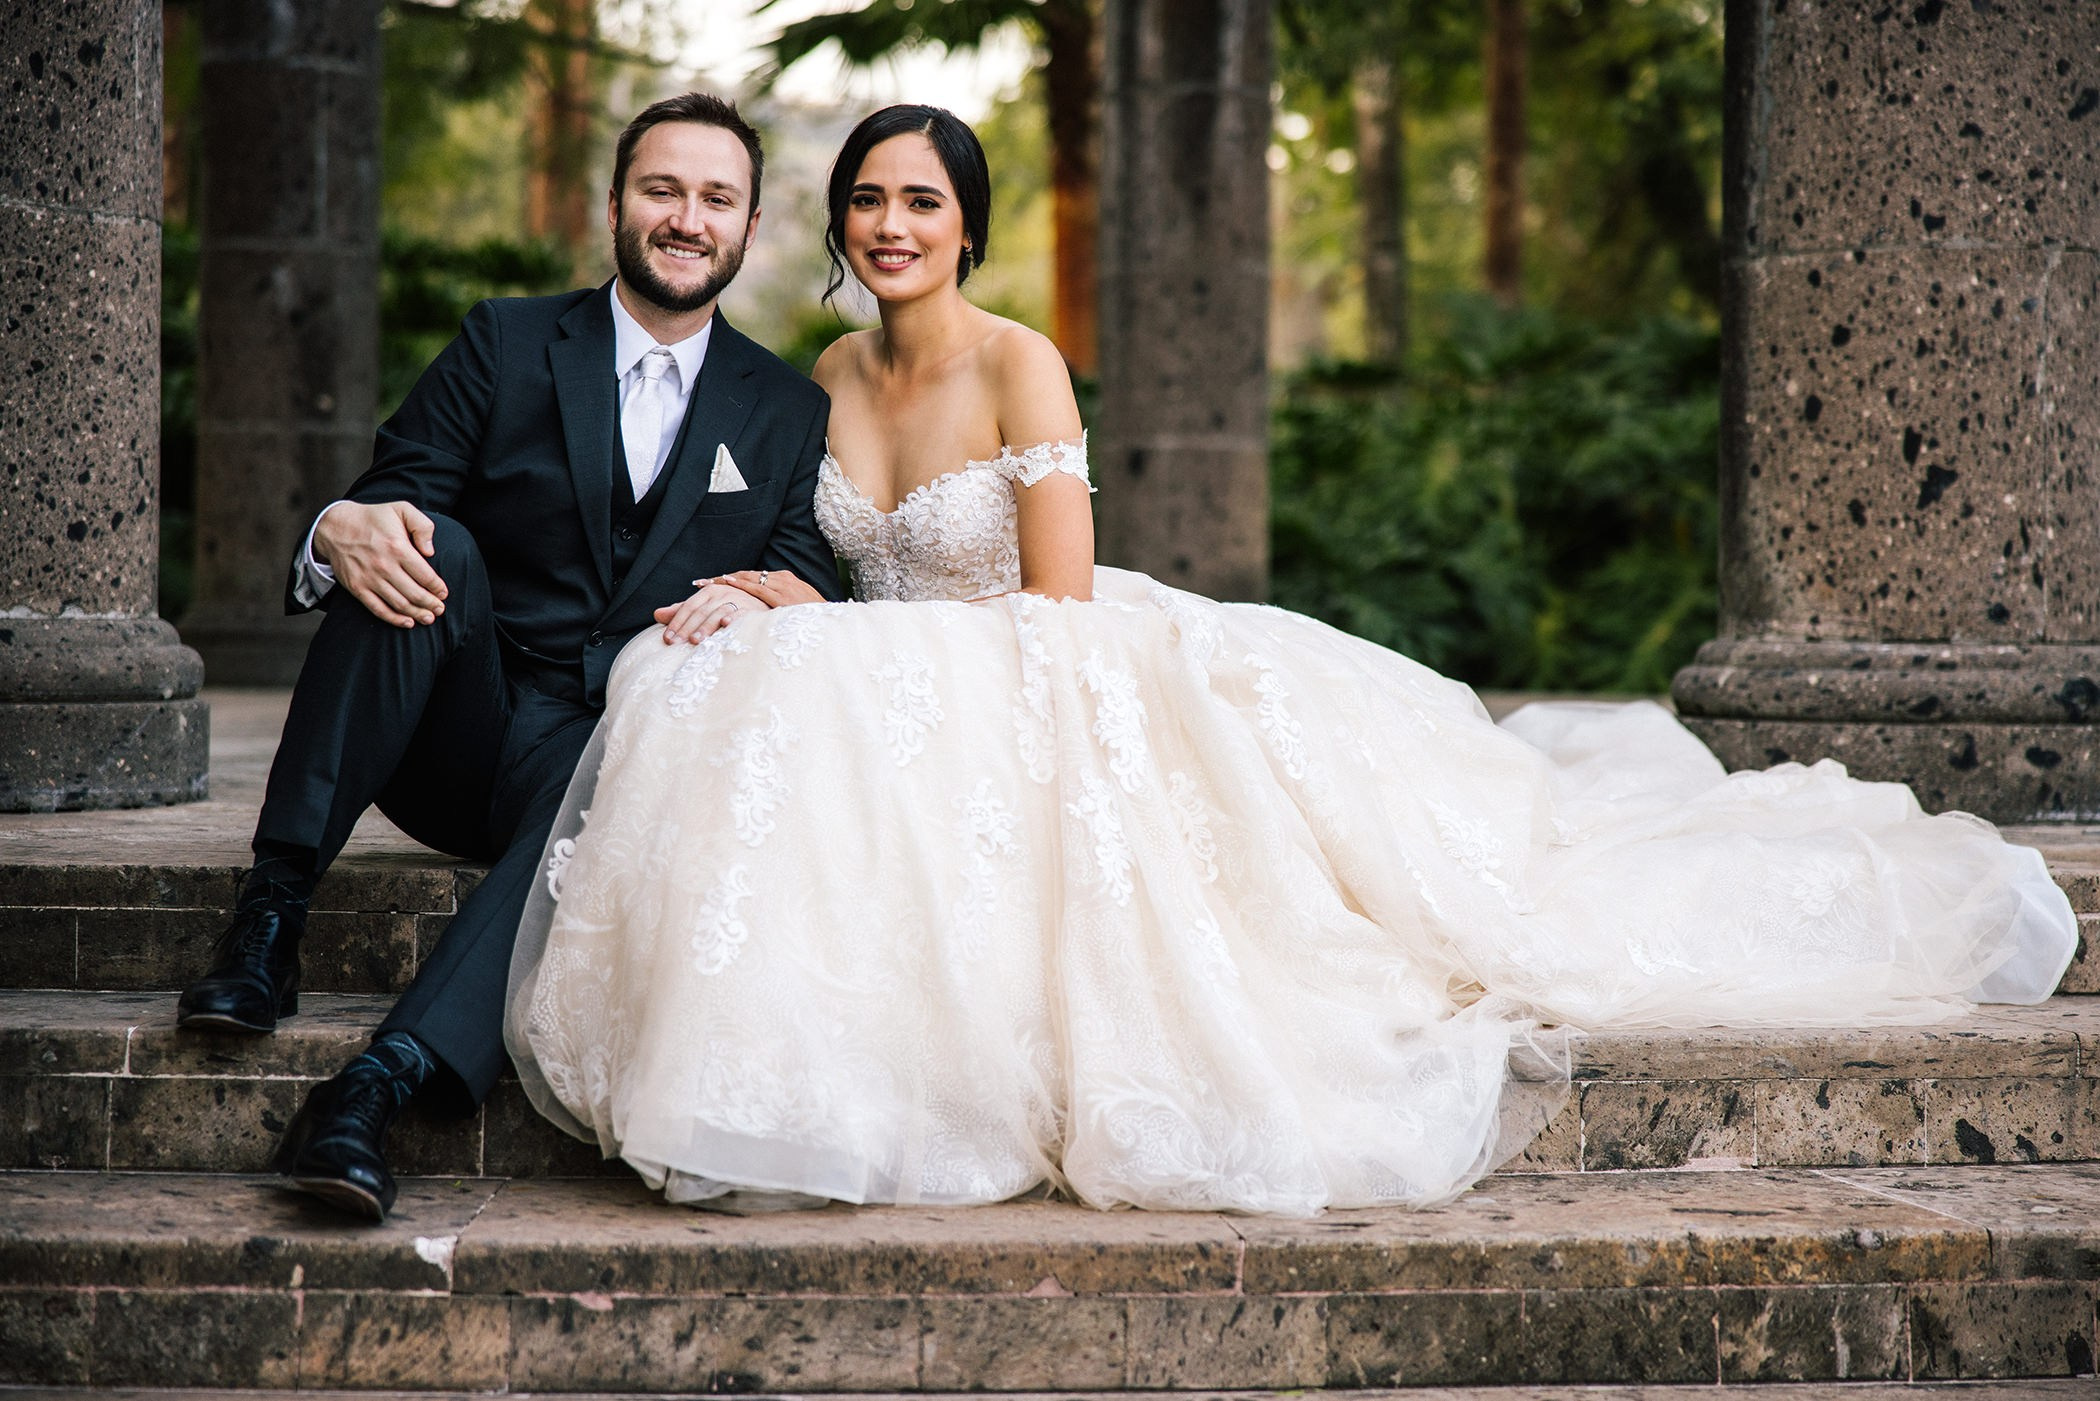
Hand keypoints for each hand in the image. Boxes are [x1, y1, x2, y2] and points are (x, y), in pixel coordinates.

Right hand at [313, 501, 447, 626]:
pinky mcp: (357, 587)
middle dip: (431, 604)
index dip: (437, 588)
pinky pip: (378, 609)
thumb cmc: (374, 518)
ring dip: (417, 614)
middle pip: (415, 593)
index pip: (425, 575)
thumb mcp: (401, 509)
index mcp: (398, 547)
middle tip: (440, 609)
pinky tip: (407, 622)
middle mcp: (384, 566)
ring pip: (399, 604)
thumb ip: (422, 526)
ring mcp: (369, 578)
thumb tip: (430, 551)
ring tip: (429, 618)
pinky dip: (394, 619)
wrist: (337, 526)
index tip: (444, 593)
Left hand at [653, 581, 766, 642]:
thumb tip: (656, 614)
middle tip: (675, 644)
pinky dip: (733, 619)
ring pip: (717, 614)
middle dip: (686, 628)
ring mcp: (736, 600)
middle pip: (700, 612)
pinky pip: (740, 614)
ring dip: (705, 627)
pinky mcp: (750, 609)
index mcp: (708, 591)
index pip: (688, 607)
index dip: (676, 622)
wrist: (761, 605)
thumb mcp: (705, 608)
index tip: (667, 639)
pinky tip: (725, 626)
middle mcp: (721, 593)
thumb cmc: (729, 608)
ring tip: (695, 641)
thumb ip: (682, 612)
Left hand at [708, 569, 827, 607]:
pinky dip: (740, 584)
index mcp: (784, 580)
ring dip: (725, 580)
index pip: (752, 577)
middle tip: (700, 582)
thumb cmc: (814, 619)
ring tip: (705, 583)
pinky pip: (757, 588)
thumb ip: (780, 606)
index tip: (713, 583)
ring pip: (747, 578)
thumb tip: (765, 613)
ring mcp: (782, 585)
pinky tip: (726, 582)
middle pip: (745, 575)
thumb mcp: (795, 608)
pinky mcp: (782, 596)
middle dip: (722, 579)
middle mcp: (781, 578)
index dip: (732, 579)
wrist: (833, 622)